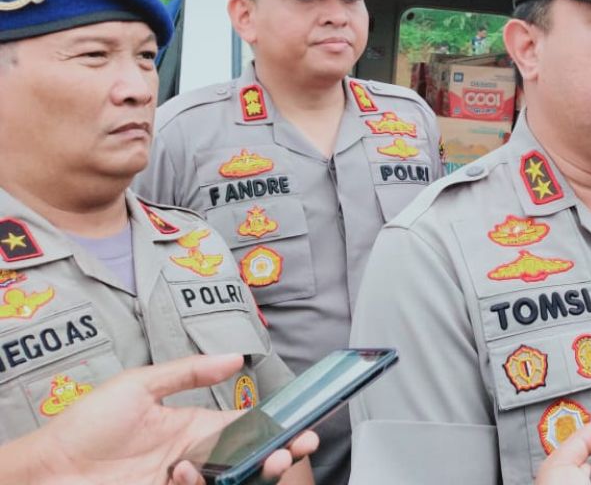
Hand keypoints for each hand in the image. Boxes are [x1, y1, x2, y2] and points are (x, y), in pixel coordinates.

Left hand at [17, 354, 316, 484]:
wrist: (48, 471)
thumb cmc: (86, 424)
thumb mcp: (138, 385)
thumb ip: (188, 372)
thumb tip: (234, 358)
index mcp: (192, 427)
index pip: (245, 426)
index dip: (276, 426)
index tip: (302, 425)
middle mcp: (193, 458)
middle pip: (248, 459)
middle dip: (278, 454)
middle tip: (295, 449)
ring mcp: (182, 482)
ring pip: (233, 481)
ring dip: (254, 472)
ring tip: (265, 461)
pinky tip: (187, 474)